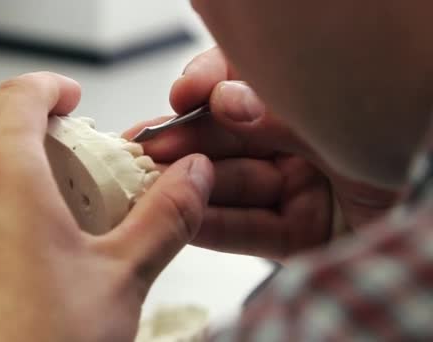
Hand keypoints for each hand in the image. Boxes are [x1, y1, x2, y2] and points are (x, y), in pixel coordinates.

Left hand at [0, 72, 213, 341]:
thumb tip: (192, 178)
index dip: (49, 87)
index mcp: (2, 183)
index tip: (70, 97)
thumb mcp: (122, 275)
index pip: (16, 98)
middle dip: (6, 131)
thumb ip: (165, 216)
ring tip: (41, 204)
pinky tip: (19, 252)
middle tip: (50, 154)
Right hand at [124, 48, 397, 260]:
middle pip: (232, 138)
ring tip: (154, 184)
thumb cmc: (408, 143)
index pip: (249, 83)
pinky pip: (252, 230)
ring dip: (191, 185)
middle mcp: (306, 140)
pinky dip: (214, 226)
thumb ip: (275, 109)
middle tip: (150, 148)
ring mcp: (303, 187)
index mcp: (315, 98)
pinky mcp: (301, 234)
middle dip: (188, 142)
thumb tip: (223, 100)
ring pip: (235, 184)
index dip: (210, 85)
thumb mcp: (333, 116)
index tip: (183, 93)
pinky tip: (182, 218)